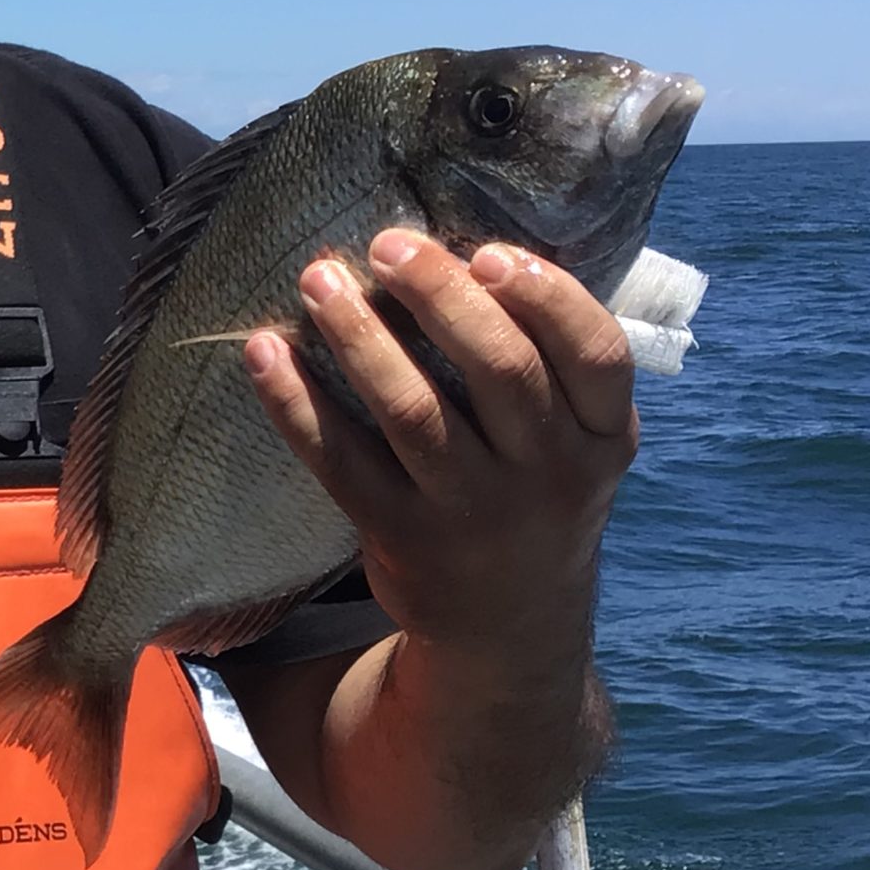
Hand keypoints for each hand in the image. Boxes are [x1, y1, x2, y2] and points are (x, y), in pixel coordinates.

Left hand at [240, 228, 637, 656]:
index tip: (490, 251)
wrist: (508, 625)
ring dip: (359, 337)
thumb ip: (547, 363)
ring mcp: (474, 511)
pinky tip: (265, 353)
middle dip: (440, 296)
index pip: (597, 355)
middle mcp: (549, 474)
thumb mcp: (576, 440)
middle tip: (386, 244)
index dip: (548, 298)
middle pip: (500, 370)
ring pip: (414, 411)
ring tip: (318, 279)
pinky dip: (297, 404)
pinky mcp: (403, 537)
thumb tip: (457, 250)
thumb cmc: (532, 492)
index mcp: (605, 436)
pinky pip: (342, 461)